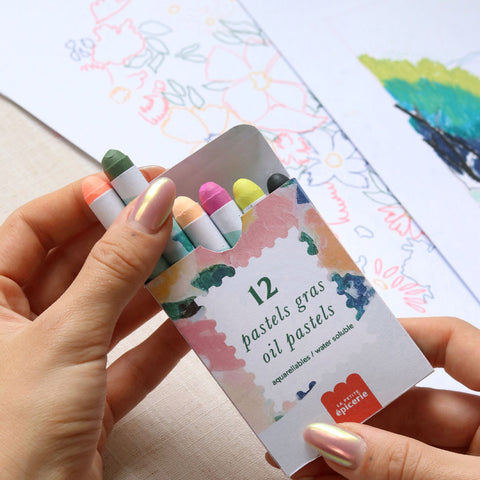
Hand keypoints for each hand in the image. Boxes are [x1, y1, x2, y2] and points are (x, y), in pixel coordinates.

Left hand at [0, 169, 188, 478]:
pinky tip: (198, 318)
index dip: (87, 200)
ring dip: (157, 288)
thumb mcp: (65, 338)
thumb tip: (155, 204)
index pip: (36, 226)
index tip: (140, 185)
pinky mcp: (89, 398)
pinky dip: (164, 339)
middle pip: (83, 265)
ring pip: (112, 309)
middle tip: (183, 220)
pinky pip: (130, 356)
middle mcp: (19, 326)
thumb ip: (114, 269)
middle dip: (134, 243)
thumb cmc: (11, 437)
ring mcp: (58, 362)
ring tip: (199, 261)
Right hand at [295, 316, 479, 478]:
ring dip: (347, 451)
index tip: (345, 340)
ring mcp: (466, 464)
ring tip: (296, 452)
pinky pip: (399, 476)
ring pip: (397, 444)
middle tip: (299, 411)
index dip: (398, 333)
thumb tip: (327, 438)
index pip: (448, 341)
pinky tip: (320, 477)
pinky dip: (362, 477)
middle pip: (409, 400)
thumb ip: (403, 461)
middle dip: (350, 410)